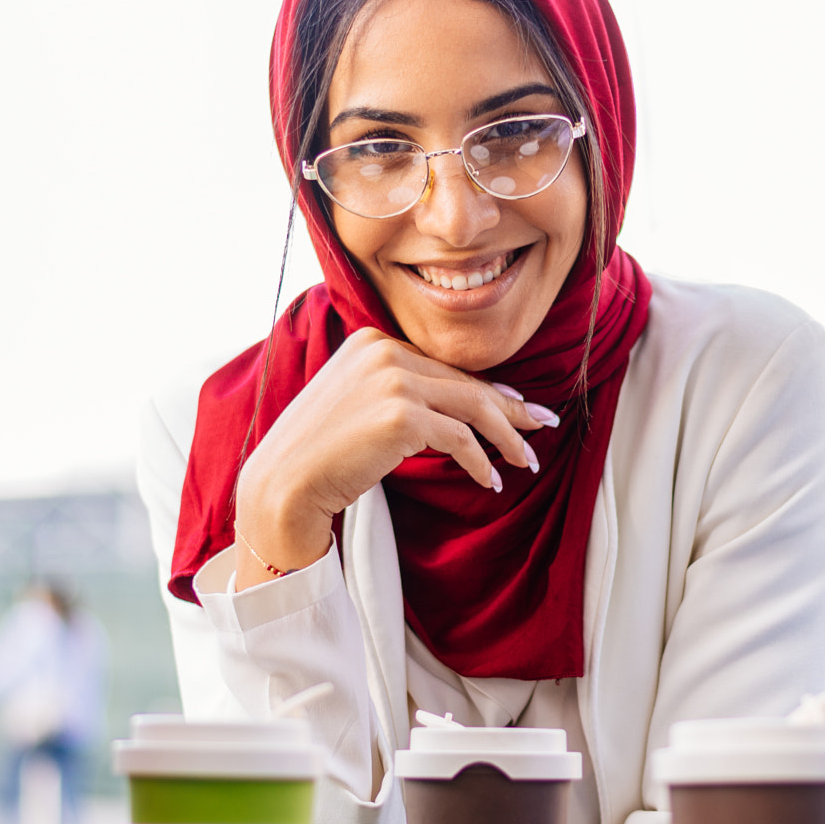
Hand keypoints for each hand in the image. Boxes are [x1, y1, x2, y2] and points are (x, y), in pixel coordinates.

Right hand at [232, 328, 555, 582]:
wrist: (283, 483)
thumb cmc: (317, 453)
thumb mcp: (355, 403)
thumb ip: (396, 389)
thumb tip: (456, 405)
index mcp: (372, 340)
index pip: (442, 367)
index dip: (485, 389)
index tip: (516, 407)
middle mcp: (384, 351)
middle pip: (463, 382)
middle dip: (510, 409)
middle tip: (540, 428)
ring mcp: (393, 380)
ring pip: (473, 406)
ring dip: (506, 437)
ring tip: (525, 462)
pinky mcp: (401, 416)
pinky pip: (459, 439)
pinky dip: (480, 461)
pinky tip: (489, 480)